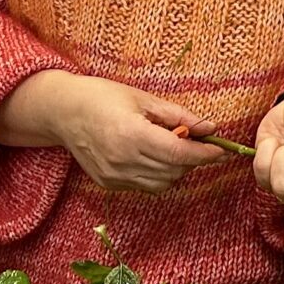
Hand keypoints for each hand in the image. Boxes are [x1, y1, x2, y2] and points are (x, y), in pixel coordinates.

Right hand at [0, 72, 222, 194]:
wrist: (63, 111)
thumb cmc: (103, 97)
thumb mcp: (144, 99)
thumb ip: (179, 116)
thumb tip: (210, 128)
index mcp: (132, 135)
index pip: (179, 154)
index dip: (205, 154)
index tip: (221, 150)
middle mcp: (122, 160)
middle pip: (174, 170)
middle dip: (192, 159)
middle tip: (198, 141)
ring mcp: (114, 176)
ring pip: (162, 184)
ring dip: (176, 169)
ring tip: (171, 146)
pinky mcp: (108, 184)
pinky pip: (145, 186)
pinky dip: (157, 175)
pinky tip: (152, 156)